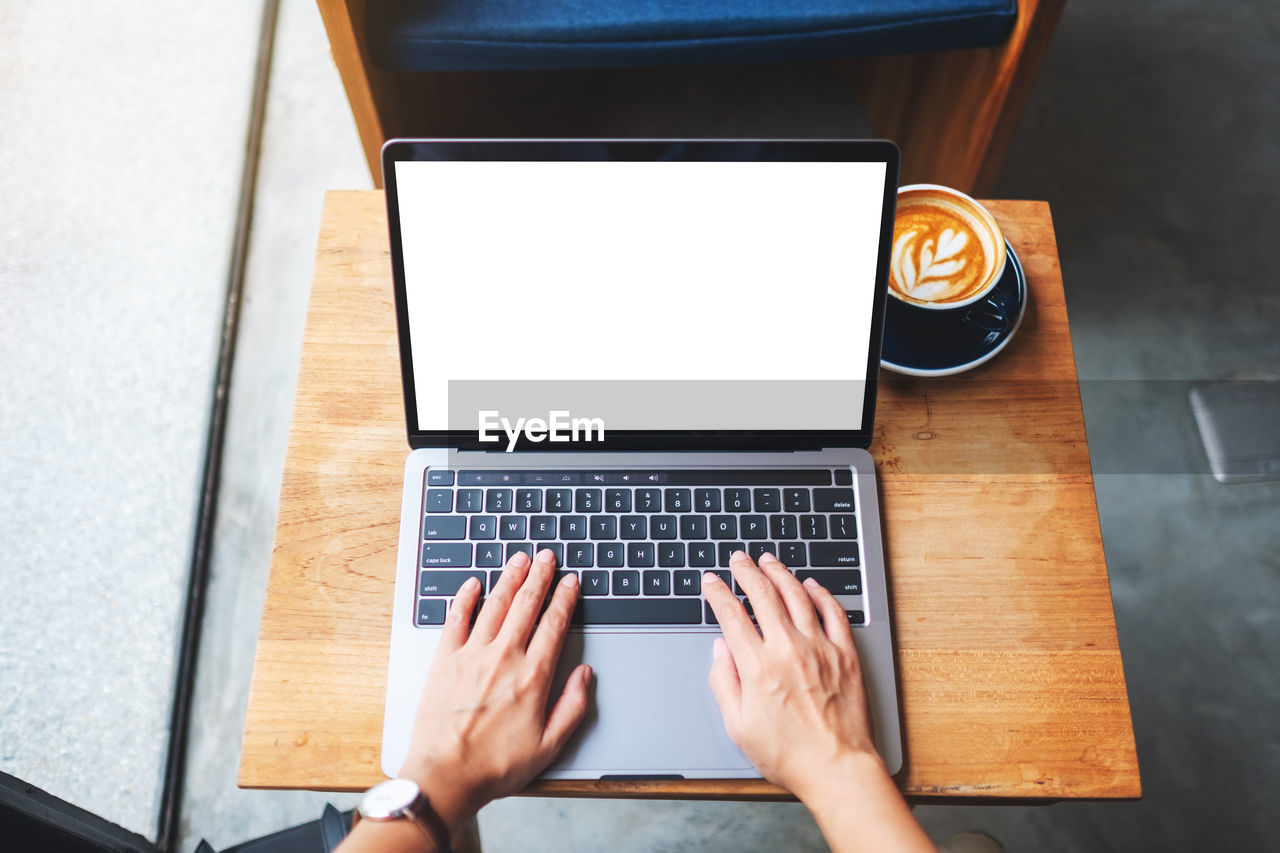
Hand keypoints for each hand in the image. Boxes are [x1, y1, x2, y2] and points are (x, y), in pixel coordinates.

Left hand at [399, 549, 591, 833]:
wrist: (445, 775)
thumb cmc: (495, 766)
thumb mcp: (550, 745)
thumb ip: (573, 707)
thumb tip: (586, 675)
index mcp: (532, 676)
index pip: (554, 625)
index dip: (565, 599)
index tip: (571, 582)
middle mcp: (504, 657)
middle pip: (526, 605)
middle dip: (540, 577)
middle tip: (547, 558)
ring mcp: (472, 655)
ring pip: (495, 604)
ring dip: (509, 578)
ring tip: (519, 559)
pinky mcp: (444, 660)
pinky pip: (456, 618)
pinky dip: (465, 597)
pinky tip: (472, 584)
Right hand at [702, 550, 879, 801]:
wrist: (837, 767)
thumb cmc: (788, 755)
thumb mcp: (738, 726)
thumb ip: (724, 683)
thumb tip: (720, 650)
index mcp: (757, 667)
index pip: (731, 615)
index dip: (717, 593)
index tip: (711, 582)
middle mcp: (788, 650)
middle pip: (763, 595)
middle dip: (746, 571)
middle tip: (738, 560)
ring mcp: (820, 648)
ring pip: (797, 595)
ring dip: (779, 573)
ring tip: (768, 561)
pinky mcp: (845, 654)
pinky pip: (833, 612)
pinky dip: (821, 593)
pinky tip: (811, 585)